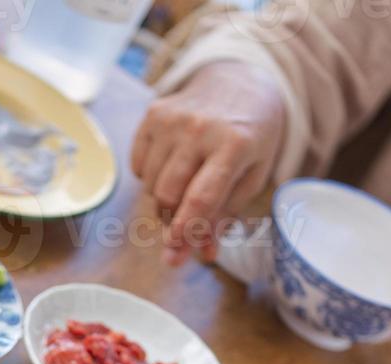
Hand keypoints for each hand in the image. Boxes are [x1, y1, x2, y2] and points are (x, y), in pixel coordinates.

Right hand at [131, 60, 284, 265]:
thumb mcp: (252, 176)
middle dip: (172, 219)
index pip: (202, 197)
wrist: (240, 82)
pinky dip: (150, 177)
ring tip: (183, 188)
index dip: (186, 230)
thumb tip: (203, 254)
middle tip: (183, 224)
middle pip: (168, 195)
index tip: (174, 252)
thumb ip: (226, 215)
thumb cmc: (251, 137)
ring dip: (162, 200)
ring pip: (150, 184)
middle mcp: (200, 129)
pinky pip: (138, 166)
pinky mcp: (153, 114)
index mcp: (234, 145)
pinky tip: (171, 165)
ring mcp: (173, 119)